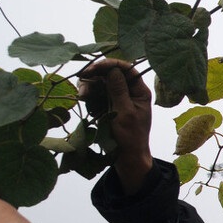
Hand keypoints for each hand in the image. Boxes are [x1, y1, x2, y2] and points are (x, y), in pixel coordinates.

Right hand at [78, 59, 153, 194]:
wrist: (126, 157)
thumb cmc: (130, 137)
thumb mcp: (124, 113)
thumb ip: (118, 91)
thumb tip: (113, 70)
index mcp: (140, 91)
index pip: (126, 69)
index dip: (109, 65)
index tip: (92, 68)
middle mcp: (130, 91)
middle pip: (111, 73)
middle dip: (96, 75)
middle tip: (82, 80)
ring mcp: (118, 98)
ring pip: (101, 82)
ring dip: (90, 84)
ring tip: (82, 94)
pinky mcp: (107, 105)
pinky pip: (96, 93)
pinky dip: (89, 93)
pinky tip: (83, 98)